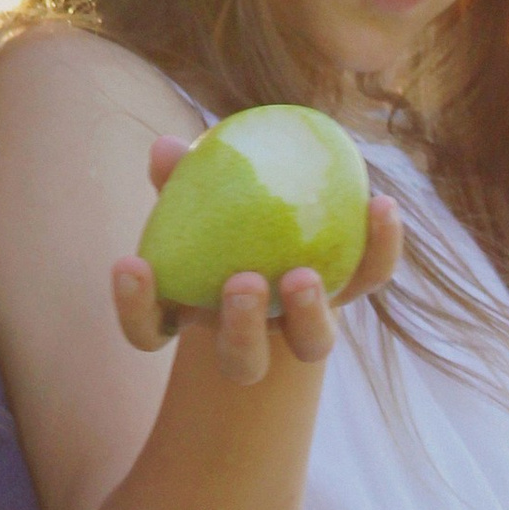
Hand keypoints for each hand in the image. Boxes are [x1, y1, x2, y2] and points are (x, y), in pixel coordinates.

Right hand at [111, 131, 404, 384]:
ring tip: (303, 274)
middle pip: (243, 362)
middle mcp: (251, 337)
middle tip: (243, 283)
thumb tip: (167, 147)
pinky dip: (380, 245)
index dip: (134, 307)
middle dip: (240, 330)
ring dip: (309, 313)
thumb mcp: (194, 197)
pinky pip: (370, 276)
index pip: (150, 330)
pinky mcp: (352, 293)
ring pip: (312, 346)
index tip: (128, 263)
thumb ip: (180, 179)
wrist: (280, 228)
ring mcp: (304, 326)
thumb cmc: (220, 214)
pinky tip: (381, 203)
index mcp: (194, 314)